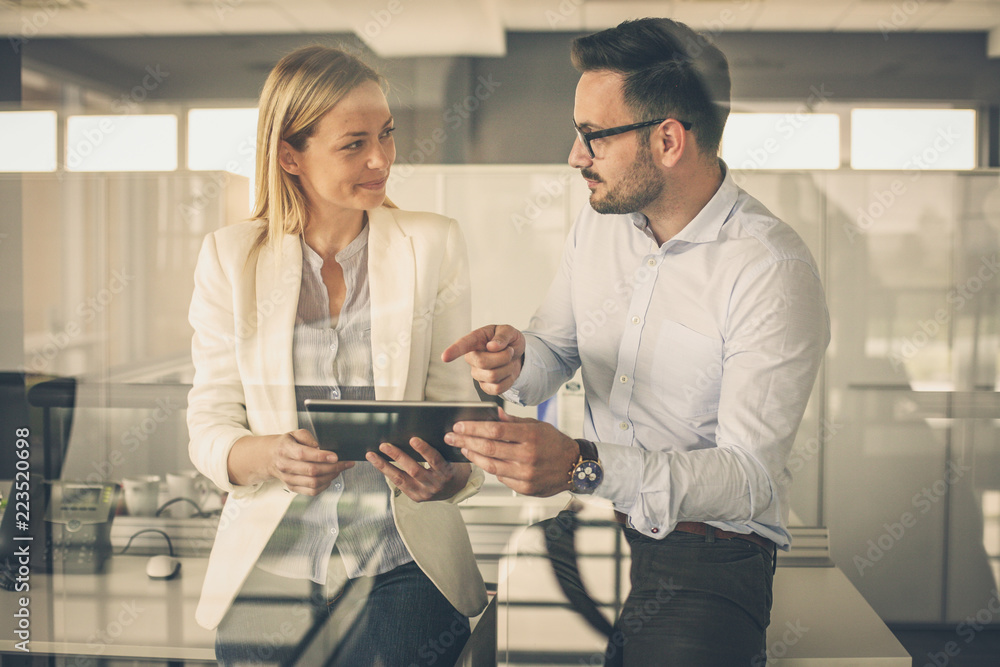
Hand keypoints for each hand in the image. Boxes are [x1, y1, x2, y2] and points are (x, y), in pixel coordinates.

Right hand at [231, 429, 354, 495]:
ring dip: (330, 477)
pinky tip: (330, 478)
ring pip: (313, 482)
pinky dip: (324, 486)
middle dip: (333, 467)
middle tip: (345, 463)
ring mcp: (288, 478)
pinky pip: (311, 491)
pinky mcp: (292, 487)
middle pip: (312, 470)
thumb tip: (319, 448)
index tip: (336, 456)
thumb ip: (307, 437)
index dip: (321, 456)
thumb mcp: (295, 433)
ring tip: (339, 469)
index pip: (303, 454)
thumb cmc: (287, 444)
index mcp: (285, 449)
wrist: (271, 457)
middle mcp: (285, 465)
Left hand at [367, 438, 472, 501]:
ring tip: (373, 455)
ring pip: (402, 479)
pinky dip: (388, 473)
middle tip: (384, 445)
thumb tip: (416, 435)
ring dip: (385, 466)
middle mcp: (435, 484)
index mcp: (446, 472)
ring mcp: (425, 493)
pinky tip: (379, 465)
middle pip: (414, 470)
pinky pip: (399, 485)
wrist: (455, 489)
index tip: (413, 439)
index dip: (424, 449)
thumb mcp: (451, 458)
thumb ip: (439, 449)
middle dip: (397, 456)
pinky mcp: (416, 498)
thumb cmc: (451, 468)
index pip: (435, 460)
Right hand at [441, 324, 525, 394]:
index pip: (462, 345)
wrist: (517, 356)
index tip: (445, 357)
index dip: (454, 351)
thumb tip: (492, 346)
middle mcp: (473, 357)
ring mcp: (478, 373)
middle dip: (503, 357)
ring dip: (508, 368)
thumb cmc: (509, 341)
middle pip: (482, 362)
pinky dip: (509, 379)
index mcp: (476, 340)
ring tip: (509, 361)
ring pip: (493, 376)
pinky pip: (498, 388)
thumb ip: (503, 335)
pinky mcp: (486, 386)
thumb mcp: (509, 331)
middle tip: (509, 351)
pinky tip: (507, 372)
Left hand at [444, 408, 578, 496]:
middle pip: (488, 448)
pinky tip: (481, 461)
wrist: (574, 467)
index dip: (473, 428)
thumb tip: (493, 414)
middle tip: (451, 437)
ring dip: (473, 456)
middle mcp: (528, 455)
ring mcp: (526, 474)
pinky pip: (501, 478)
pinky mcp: (525, 488)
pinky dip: (489, 468)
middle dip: (465, 441)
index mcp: (530, 436)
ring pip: (491, 465)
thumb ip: (513, 422)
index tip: (459, 426)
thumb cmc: (554, 443)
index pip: (494, 431)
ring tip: (462, 449)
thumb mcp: (537, 425)